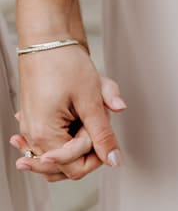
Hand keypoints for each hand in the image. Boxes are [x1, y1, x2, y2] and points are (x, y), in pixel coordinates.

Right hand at [13, 46, 124, 181]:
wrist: (48, 42)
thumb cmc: (65, 65)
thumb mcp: (91, 101)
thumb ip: (103, 134)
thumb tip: (114, 160)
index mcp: (44, 135)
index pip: (74, 169)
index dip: (95, 153)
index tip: (99, 129)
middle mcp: (32, 136)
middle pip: (65, 166)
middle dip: (86, 147)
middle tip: (92, 123)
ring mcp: (31, 129)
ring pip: (60, 154)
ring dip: (77, 140)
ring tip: (84, 118)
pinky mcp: (35, 120)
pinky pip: (52, 140)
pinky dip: (67, 133)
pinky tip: (74, 120)